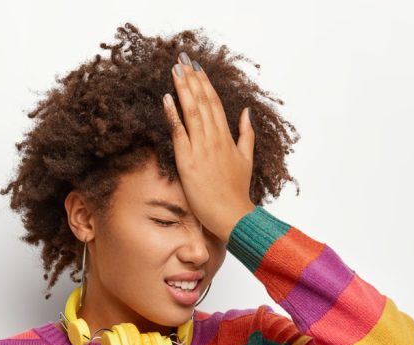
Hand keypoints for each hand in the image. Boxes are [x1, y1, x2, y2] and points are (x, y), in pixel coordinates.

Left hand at [163, 53, 256, 241]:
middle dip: (192, 79)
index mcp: (227, 138)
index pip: (215, 103)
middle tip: (182, 60)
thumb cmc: (237, 191)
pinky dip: (173, 114)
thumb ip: (247, 134)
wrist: (232, 215)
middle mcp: (214, 139)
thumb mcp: (247, 159)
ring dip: (183, 89)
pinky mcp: (188, 161)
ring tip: (175, 70)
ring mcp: (201, 149)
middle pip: (202, 102)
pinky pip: (179, 132)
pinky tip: (167, 98)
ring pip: (192, 111)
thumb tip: (246, 111)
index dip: (205, 84)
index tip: (197, 68)